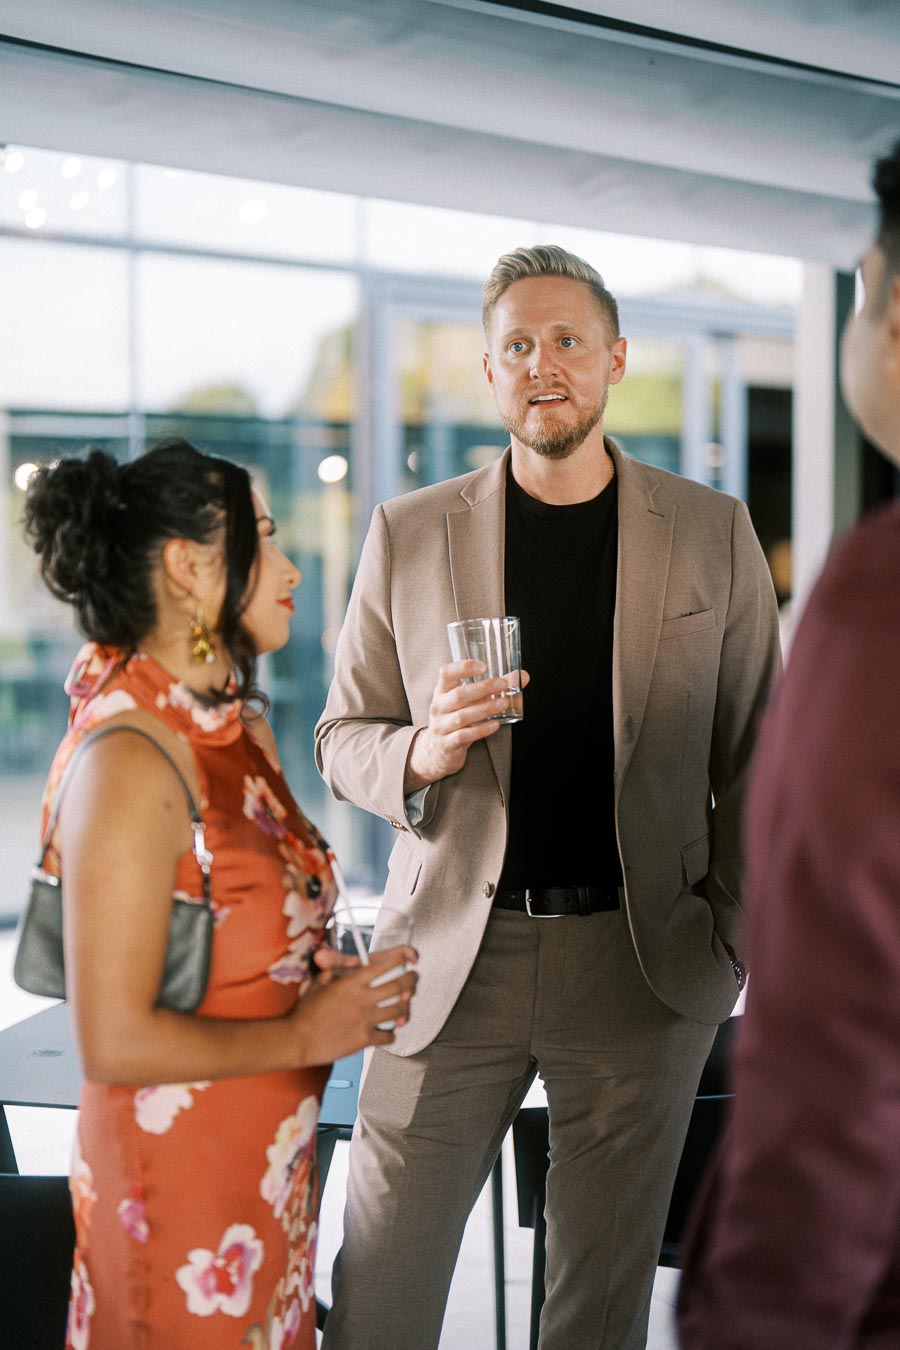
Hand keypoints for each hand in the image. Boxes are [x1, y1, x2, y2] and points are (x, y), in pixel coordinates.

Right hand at [290, 945, 418, 1064]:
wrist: (298, 1040)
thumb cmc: (306, 1010)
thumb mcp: (319, 982)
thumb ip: (332, 968)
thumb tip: (328, 955)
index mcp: (351, 982)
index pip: (383, 964)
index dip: (401, 957)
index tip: (411, 955)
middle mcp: (361, 999)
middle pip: (399, 986)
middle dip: (412, 979)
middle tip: (415, 977)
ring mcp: (365, 1020)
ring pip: (399, 1010)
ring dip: (407, 1004)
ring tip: (406, 1002)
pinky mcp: (364, 1040)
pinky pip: (389, 1036)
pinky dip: (392, 1032)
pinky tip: (390, 1029)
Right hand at [405, 660, 529, 791]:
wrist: (438, 751)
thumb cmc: (456, 718)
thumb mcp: (469, 701)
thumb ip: (494, 687)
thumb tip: (522, 675)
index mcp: (442, 691)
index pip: (447, 673)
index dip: (463, 667)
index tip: (483, 666)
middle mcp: (438, 706)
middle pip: (459, 695)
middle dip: (482, 688)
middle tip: (502, 684)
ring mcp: (441, 726)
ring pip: (462, 716)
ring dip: (485, 709)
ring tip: (504, 703)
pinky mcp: (447, 744)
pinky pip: (464, 735)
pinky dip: (481, 730)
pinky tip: (495, 724)